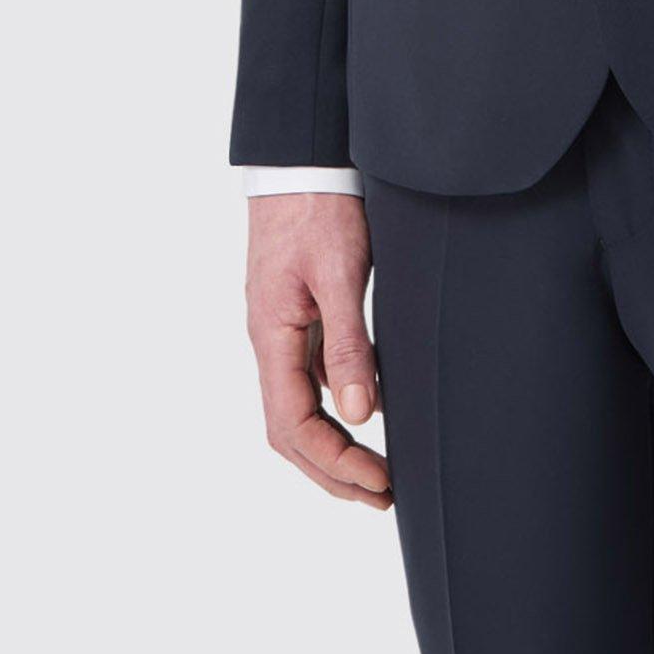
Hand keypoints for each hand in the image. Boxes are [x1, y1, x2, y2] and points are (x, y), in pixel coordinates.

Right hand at [245, 191, 390, 507]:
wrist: (300, 158)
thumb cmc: (320, 206)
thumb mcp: (341, 272)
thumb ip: (350, 343)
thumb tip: (359, 413)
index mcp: (272, 335)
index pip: (292, 425)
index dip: (334, 463)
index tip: (380, 482)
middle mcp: (270, 340)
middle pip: (289, 431)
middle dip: (332, 472)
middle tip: (383, 496)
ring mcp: (281, 330)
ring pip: (296, 409)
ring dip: (331, 449)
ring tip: (376, 475)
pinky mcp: (297, 316)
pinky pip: (306, 380)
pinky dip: (332, 412)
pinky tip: (364, 416)